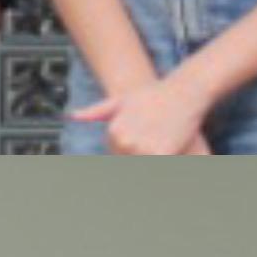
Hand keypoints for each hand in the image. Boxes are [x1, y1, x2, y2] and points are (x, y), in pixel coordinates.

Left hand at [76, 80, 214, 157]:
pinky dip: (160, 162)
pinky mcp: (161, 154)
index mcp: (114, 132)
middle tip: (154, 138)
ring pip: (140, 164)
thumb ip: (95, 112)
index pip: (116, 155)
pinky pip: (155, 166)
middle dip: (139, 156)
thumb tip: (72, 116)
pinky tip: (169, 150)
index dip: (128, 150)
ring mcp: (142, 149)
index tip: (143, 138)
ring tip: (160, 141)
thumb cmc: (154, 94)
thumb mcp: (120, 101)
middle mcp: (124, 142)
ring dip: (149, 158)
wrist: (184, 90)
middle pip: (128, 161)